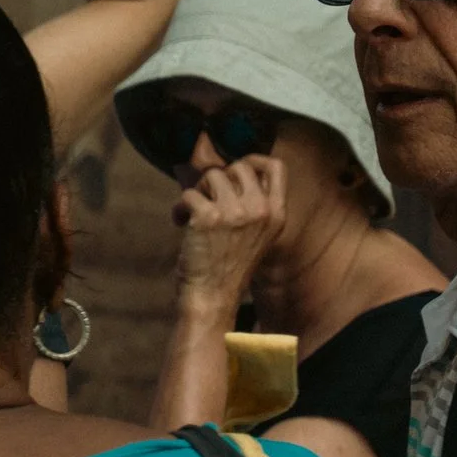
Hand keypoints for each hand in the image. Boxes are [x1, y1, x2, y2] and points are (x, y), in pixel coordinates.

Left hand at [172, 155, 287, 313]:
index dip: (253, 160)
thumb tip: (222, 171)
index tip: (233, 172)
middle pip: (239, 166)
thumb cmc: (229, 265)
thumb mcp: (256, 233)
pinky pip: (188, 194)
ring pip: (212, 175)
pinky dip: (179, 208)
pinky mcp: (208, 217)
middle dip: (218, 178)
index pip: (277, 166)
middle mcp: (261, 209)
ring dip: (198, 191)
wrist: (213, 296)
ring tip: (194, 213)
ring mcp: (235, 212)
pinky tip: (181, 223)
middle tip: (208, 199)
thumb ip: (250, 204)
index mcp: (277, 212)